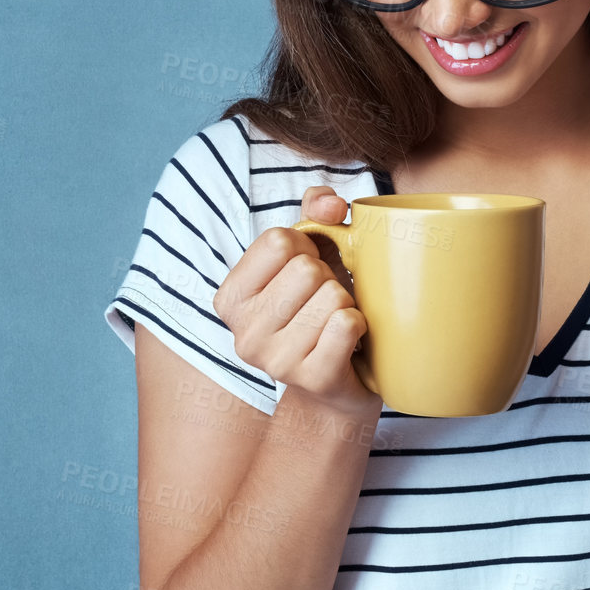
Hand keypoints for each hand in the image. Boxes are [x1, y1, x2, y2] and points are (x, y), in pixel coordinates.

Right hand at [212, 185, 380, 421]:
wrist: (336, 382)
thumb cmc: (317, 307)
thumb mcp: (309, 252)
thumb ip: (315, 210)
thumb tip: (331, 206)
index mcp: (230, 299)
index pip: (277, 241)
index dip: (305, 248)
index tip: (305, 272)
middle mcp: (244, 334)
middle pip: (307, 269)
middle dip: (328, 278)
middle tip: (323, 302)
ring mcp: (277, 362)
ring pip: (332, 296)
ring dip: (345, 303)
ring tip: (334, 322)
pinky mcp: (314, 379)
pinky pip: (347, 324)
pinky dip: (359, 324)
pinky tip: (350, 340)